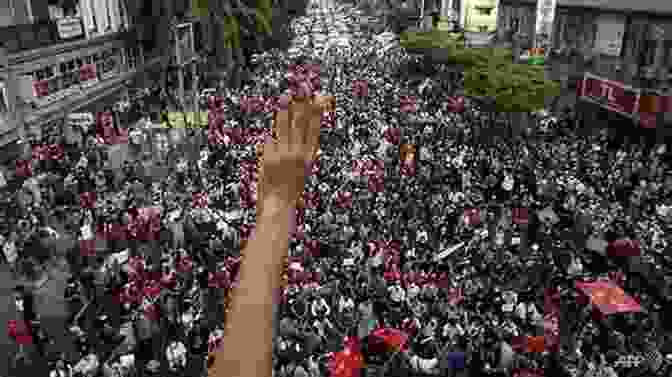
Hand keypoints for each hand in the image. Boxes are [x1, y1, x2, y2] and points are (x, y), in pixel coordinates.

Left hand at [259, 94, 331, 211]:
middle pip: (301, 123)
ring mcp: (283, 153)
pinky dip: (274, 130)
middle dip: (303, 104)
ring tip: (287, 96)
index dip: (316, 112)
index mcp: (308, 157)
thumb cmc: (290, 191)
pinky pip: (271, 138)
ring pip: (285, 126)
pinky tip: (277, 116)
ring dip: (286, 109)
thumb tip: (307, 140)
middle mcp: (297, 153)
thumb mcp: (303, 171)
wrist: (278, 204)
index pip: (314, 129)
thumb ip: (303, 154)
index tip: (318, 98)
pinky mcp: (269, 155)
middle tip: (304, 89)